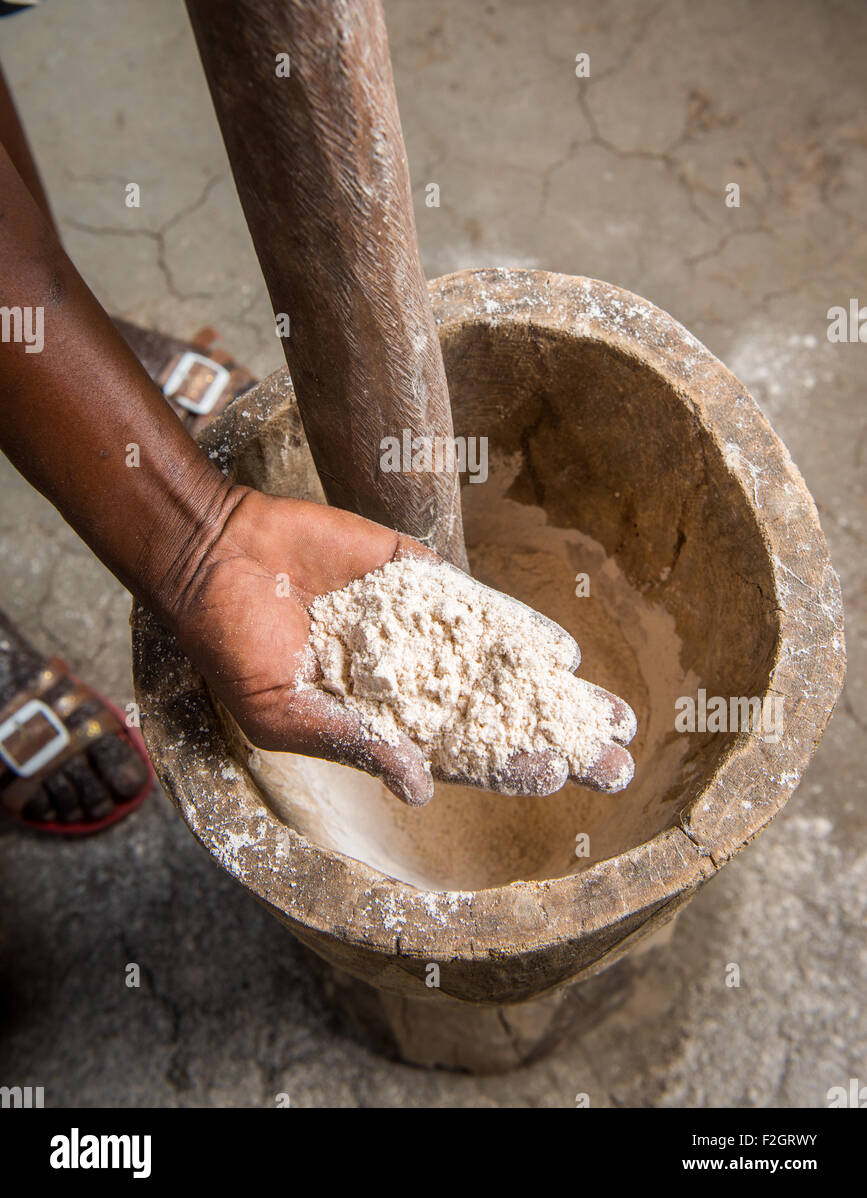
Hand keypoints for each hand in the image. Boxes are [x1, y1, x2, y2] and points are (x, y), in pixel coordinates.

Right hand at [165, 488, 634, 803]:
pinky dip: (521, 629)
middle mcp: (413, 683)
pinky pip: (480, 610)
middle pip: (500, 718)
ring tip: (616, 715)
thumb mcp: (287, 714)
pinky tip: (563, 651)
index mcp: (381, 725)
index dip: (509, 768)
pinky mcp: (421, 582)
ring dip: (557, 693)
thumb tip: (420, 793)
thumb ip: (356, 745)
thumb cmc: (236, 648)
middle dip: (558, 738)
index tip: (559, 775)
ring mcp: (421, 632)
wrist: (221, 557)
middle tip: (619, 758)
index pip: (460, 757)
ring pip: (503, 668)